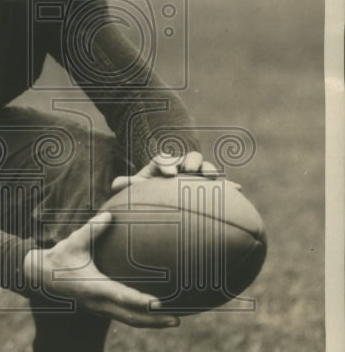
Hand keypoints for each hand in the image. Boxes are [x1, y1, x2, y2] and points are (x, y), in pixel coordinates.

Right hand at [23, 211, 179, 328]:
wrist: (41, 278)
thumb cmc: (59, 257)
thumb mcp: (73, 242)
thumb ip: (92, 229)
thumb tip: (109, 213)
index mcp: (93, 287)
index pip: (121, 297)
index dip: (140, 302)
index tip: (159, 304)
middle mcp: (97, 302)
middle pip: (129, 317)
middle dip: (153, 321)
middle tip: (176, 321)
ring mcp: (99, 309)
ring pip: (128, 320)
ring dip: (150, 323)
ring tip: (174, 321)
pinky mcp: (100, 309)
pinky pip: (123, 316)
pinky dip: (141, 318)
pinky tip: (156, 315)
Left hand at [111, 150, 232, 193]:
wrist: (165, 194)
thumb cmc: (150, 190)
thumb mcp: (138, 187)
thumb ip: (127, 185)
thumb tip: (115, 185)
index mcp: (163, 164)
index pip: (164, 159)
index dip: (166, 163)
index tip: (168, 173)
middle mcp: (182, 166)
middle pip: (189, 157)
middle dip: (189, 162)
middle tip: (189, 170)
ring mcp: (197, 174)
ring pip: (205, 167)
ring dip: (208, 169)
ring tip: (211, 177)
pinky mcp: (208, 185)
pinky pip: (220, 183)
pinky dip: (228, 185)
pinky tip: (237, 190)